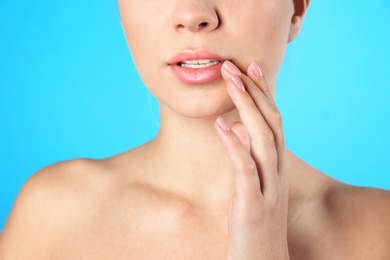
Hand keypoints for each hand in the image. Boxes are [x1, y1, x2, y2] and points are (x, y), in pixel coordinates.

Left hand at [214, 61, 288, 258]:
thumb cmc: (255, 222)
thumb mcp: (253, 185)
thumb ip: (248, 156)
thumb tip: (235, 127)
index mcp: (276, 166)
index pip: (273, 121)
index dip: (263, 93)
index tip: (250, 68)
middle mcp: (277, 172)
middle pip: (271, 123)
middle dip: (254, 91)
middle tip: (235, 66)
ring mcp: (268, 188)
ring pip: (263, 139)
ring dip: (247, 107)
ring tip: (230, 82)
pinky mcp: (253, 205)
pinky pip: (245, 169)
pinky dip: (234, 145)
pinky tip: (221, 125)